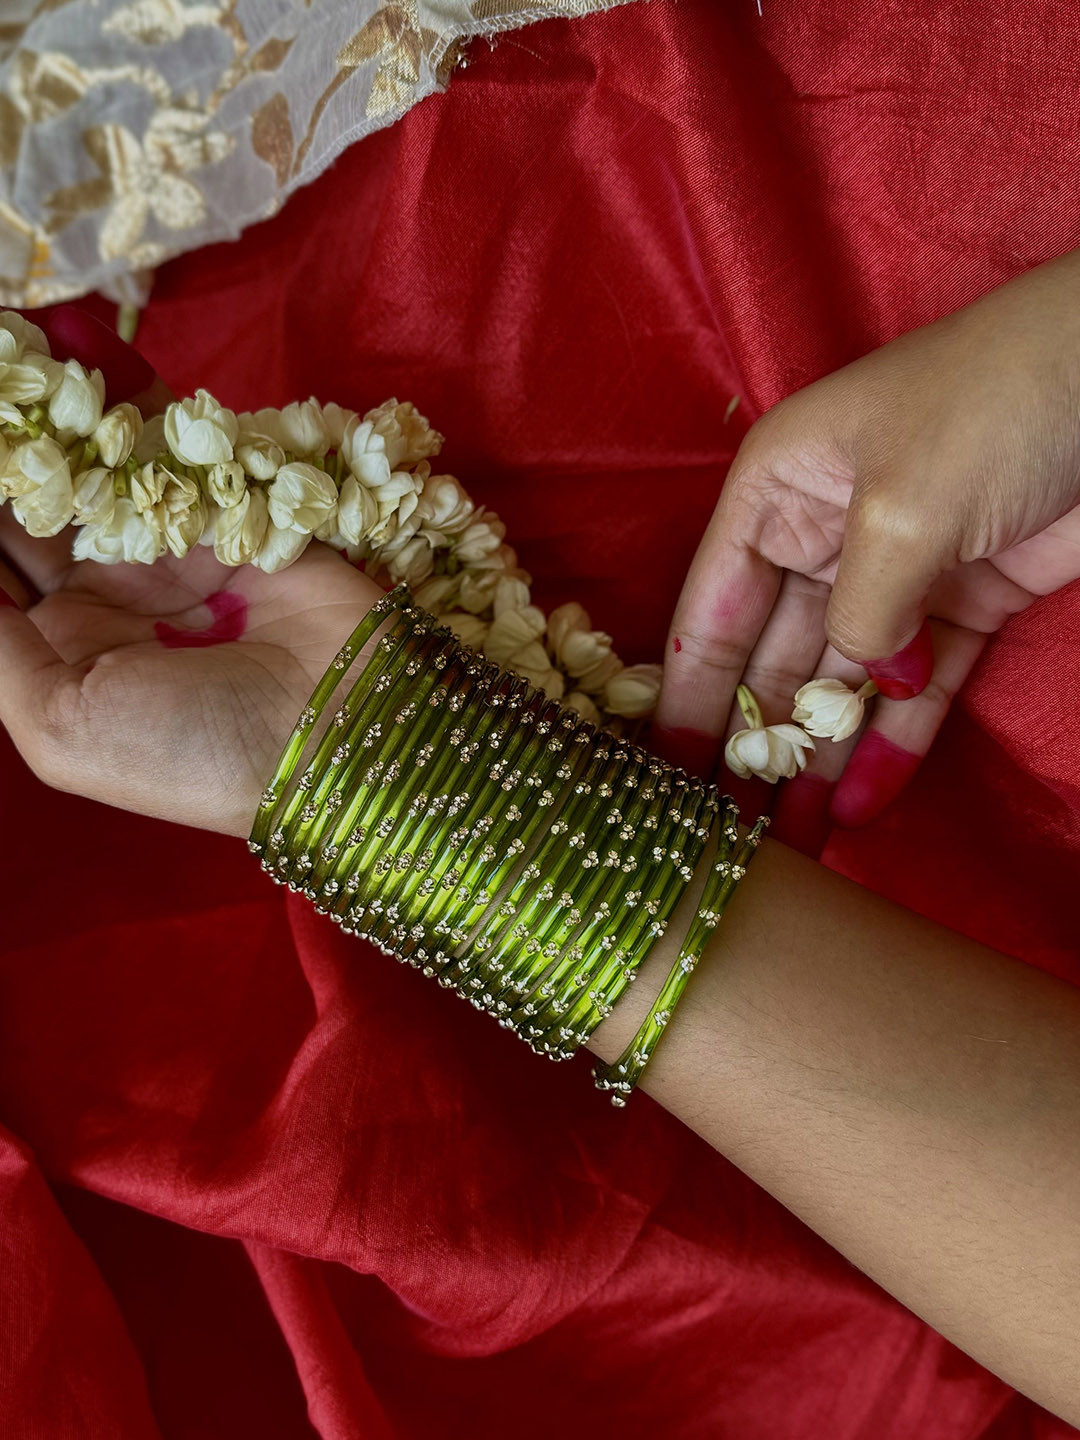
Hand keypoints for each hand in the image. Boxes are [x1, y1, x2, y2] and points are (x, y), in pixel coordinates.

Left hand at [0, 307, 382, 837]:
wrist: (339, 730)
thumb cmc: (190, 749)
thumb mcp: (62, 726)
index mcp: (59, 656)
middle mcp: (110, 599)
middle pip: (34, 510)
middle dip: (12, 459)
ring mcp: (172, 552)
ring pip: (95, 469)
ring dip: (60, 421)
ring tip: (27, 351)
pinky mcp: (231, 514)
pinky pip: (173, 450)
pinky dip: (134, 404)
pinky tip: (84, 349)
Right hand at [655, 248, 1079, 845]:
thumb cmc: (991, 405)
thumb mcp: (900, 506)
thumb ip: (861, 613)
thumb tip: (863, 686)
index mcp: (776, 492)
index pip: (711, 609)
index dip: (688, 696)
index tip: (663, 775)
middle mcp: (821, 536)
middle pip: (770, 659)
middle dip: (754, 743)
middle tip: (729, 834)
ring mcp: (897, 573)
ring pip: (842, 683)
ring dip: (819, 757)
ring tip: (792, 844)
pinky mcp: (965, 603)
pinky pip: (918, 686)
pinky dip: (894, 742)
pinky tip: (862, 803)